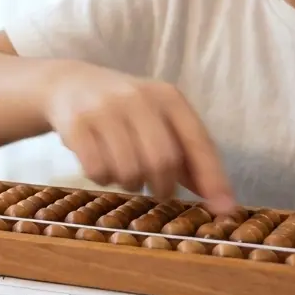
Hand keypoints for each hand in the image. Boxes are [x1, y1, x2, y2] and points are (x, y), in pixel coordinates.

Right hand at [42, 61, 234, 212]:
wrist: (68, 84)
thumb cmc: (124, 111)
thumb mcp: (158, 121)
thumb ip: (188, 157)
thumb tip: (220, 201)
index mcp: (168, 96)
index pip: (199, 142)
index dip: (213, 178)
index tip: (225, 210)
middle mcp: (139, 98)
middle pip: (163, 161)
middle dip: (163, 187)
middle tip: (156, 190)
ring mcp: (106, 109)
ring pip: (129, 170)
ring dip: (130, 183)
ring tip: (124, 171)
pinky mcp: (77, 123)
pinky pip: (97, 170)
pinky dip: (102, 178)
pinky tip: (100, 164)